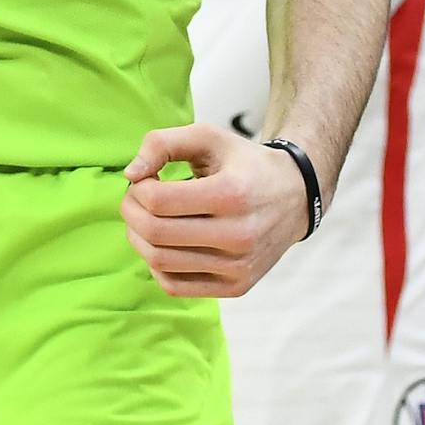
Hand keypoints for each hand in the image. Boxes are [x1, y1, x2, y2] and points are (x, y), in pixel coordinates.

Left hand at [120, 121, 310, 297]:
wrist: (294, 197)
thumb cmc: (245, 163)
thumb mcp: (209, 137)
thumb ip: (163, 143)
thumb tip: (130, 174)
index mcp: (232, 194)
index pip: (159, 201)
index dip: (138, 189)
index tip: (143, 178)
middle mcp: (238, 236)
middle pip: (156, 234)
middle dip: (131, 212)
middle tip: (135, 198)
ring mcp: (238, 267)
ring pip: (160, 263)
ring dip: (138, 238)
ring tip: (146, 218)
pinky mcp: (236, 287)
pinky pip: (175, 286)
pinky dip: (156, 265)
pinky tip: (163, 242)